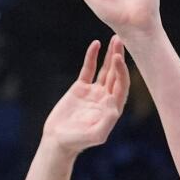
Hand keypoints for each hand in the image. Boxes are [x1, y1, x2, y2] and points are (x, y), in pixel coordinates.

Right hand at [42, 36, 129, 156]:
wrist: (57, 140)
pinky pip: (88, 69)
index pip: (121, 85)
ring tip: (114, 38)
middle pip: (116, 74)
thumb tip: (113, 105)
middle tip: (119, 41)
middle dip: (119, 57)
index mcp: (113, 108)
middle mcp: (106, 98)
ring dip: (110, 55)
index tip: (117, 58)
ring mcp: (93, 92)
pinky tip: (95, 44)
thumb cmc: (77, 141)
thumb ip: (107, 123)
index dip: (121, 71)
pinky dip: (92, 57)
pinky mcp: (80, 88)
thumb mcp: (95, 135)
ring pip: (105, 70)